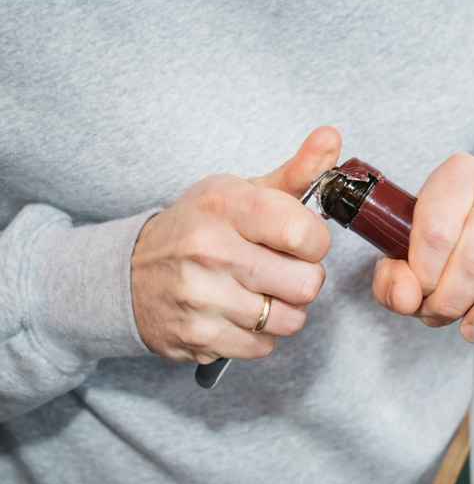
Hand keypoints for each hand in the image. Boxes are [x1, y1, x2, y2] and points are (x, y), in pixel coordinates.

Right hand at [131, 126, 341, 362]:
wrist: (130, 274)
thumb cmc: (202, 229)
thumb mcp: (242, 192)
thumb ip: (297, 170)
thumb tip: (332, 137)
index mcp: (225, 205)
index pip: (305, 233)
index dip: (315, 242)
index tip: (300, 241)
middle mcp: (210, 249)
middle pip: (307, 283)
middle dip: (303, 277)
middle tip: (279, 268)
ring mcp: (201, 296)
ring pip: (291, 319)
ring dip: (284, 309)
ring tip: (261, 291)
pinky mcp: (197, 335)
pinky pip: (264, 346)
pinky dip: (260, 334)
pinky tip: (241, 313)